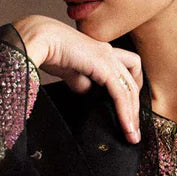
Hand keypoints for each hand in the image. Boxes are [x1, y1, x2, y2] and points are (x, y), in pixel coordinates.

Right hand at [12, 15, 142, 143]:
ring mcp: (109, 58)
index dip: (129, 99)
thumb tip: (89, 95)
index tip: (127, 120)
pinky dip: (125, 112)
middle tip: (133, 133)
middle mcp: (110, 53)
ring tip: (131, 135)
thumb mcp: (72, 74)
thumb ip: (84, 84)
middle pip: (132, 84)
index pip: (126, 76)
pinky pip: (121, 94)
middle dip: (135, 110)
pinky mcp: (105, 66)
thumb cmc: (50, 52)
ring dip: (133, 114)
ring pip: (130, 90)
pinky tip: (126, 127)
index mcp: (103, 53)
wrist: (41, 40)